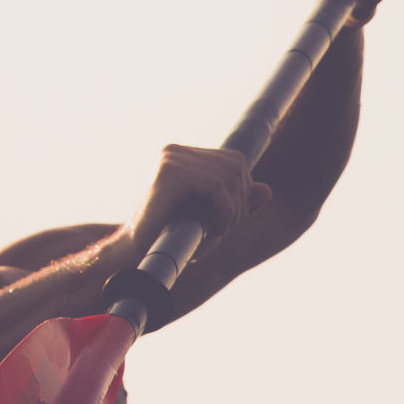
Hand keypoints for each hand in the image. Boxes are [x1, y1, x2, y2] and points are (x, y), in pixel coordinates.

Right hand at [125, 144, 268, 256]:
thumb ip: (237, 203)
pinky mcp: (171, 172)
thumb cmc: (170, 237)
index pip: (234, 161)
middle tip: (225, 226)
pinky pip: (217, 186)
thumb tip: (267, 190)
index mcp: (183, 155)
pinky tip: (214, 228)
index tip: (230, 219)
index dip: (242, 191)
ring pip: (229, 176)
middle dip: (240, 201)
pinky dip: (225, 210)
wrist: (135, 253)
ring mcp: (172, 158)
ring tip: (217, 229)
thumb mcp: (211, 218)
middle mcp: (176, 151)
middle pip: (236, 166)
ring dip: (233, 209)